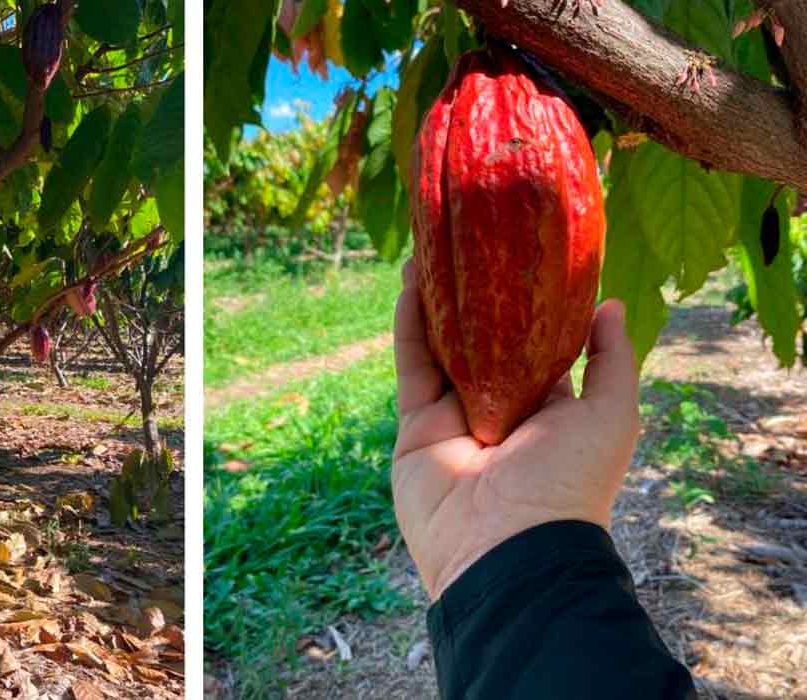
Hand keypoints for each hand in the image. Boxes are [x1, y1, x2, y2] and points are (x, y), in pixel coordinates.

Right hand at [391, 260, 640, 600]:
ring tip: (432, 250)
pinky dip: (410, 325)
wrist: (510, 545)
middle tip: (470, 246)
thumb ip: (613, 359)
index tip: (519, 257)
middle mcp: (498, 408)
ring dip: (435, 300)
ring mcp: (454, 417)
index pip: (534, 345)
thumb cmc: (571, 480)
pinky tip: (412, 283)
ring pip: (441, 347)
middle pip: (481, 341)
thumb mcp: (613, 414)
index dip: (527, 303)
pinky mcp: (416, 426)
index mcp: (547, 407)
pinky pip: (413, 367)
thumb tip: (610, 304)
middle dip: (474, 296)